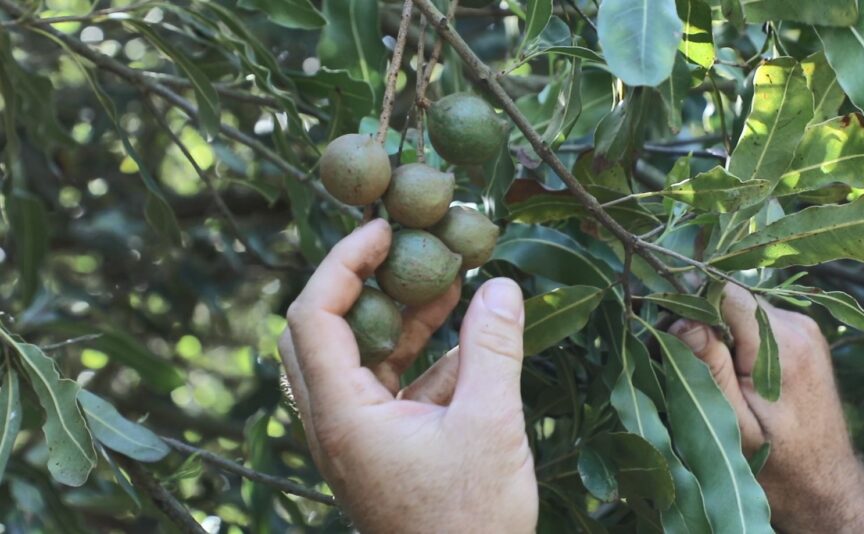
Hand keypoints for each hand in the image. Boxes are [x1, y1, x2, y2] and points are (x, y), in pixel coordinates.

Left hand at [277, 220, 537, 532]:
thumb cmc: (470, 522)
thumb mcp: (491, 425)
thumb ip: (494, 350)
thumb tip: (503, 285)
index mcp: (342, 416)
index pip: (312, 316)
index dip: (341, 262)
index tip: (383, 230)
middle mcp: (336, 425)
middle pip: (322, 332)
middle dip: (365, 285)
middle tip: (406, 252)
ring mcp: (358, 440)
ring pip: (361, 360)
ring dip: (401, 320)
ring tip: (451, 282)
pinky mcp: (385, 451)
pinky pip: (393, 389)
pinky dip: (426, 359)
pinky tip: (471, 340)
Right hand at [671, 284, 863, 532]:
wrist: (826, 485)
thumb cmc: (778, 465)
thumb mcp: (735, 423)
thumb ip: (710, 368)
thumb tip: (680, 320)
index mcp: (783, 347)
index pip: (726, 293)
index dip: (691, 307)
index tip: (671, 337)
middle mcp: (799, 327)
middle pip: (733, 298)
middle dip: (703, 322)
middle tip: (685, 363)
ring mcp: (805, 329)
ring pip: (743, 308)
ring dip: (721, 332)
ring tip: (713, 375)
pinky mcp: (803, 336)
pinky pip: (757, 321)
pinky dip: (738, 339)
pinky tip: (734, 374)